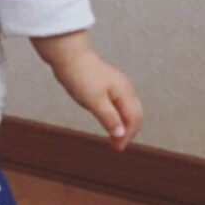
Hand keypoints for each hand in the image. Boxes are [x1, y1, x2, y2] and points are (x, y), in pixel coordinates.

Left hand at [32, 32, 142, 151]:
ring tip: (114, 137)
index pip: (133, 118)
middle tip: (117, 146)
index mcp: (124, 91)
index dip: (127, 135)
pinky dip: (118, 115)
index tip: (118, 147)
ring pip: (128, 108)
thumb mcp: (94, 101)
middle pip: (135, 114)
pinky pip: (120, 103)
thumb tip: (120, 134)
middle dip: (129, 131)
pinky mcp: (108, 84)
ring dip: (124, 124)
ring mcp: (117, 84)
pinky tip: (110, 120)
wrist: (68, 56)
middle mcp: (124, 87)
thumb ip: (109, 118)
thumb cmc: (80, 75)